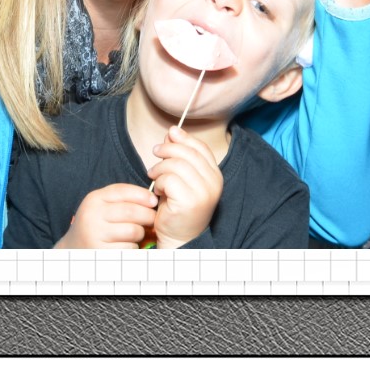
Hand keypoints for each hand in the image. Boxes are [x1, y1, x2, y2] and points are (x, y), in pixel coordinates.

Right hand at [55, 183, 156, 249]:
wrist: (74, 248)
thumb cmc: (96, 224)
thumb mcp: (102, 206)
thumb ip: (123, 199)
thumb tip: (152, 199)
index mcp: (94, 199)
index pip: (123, 191)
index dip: (143, 195)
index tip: (154, 201)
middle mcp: (92, 215)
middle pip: (131, 211)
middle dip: (148, 215)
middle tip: (152, 220)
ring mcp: (95, 235)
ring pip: (133, 231)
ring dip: (141, 233)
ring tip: (137, 234)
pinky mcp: (101, 253)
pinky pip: (129, 248)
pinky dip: (133, 248)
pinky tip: (127, 246)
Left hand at [147, 126, 223, 249]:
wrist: (178, 238)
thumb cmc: (177, 207)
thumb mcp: (180, 177)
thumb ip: (179, 155)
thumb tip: (172, 131)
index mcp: (215, 175)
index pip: (201, 147)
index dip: (184, 137)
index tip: (170, 134)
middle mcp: (214, 182)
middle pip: (188, 152)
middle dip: (168, 149)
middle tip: (155, 152)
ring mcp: (204, 192)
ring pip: (176, 164)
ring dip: (160, 168)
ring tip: (154, 177)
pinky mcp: (190, 201)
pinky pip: (169, 179)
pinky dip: (159, 182)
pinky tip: (158, 191)